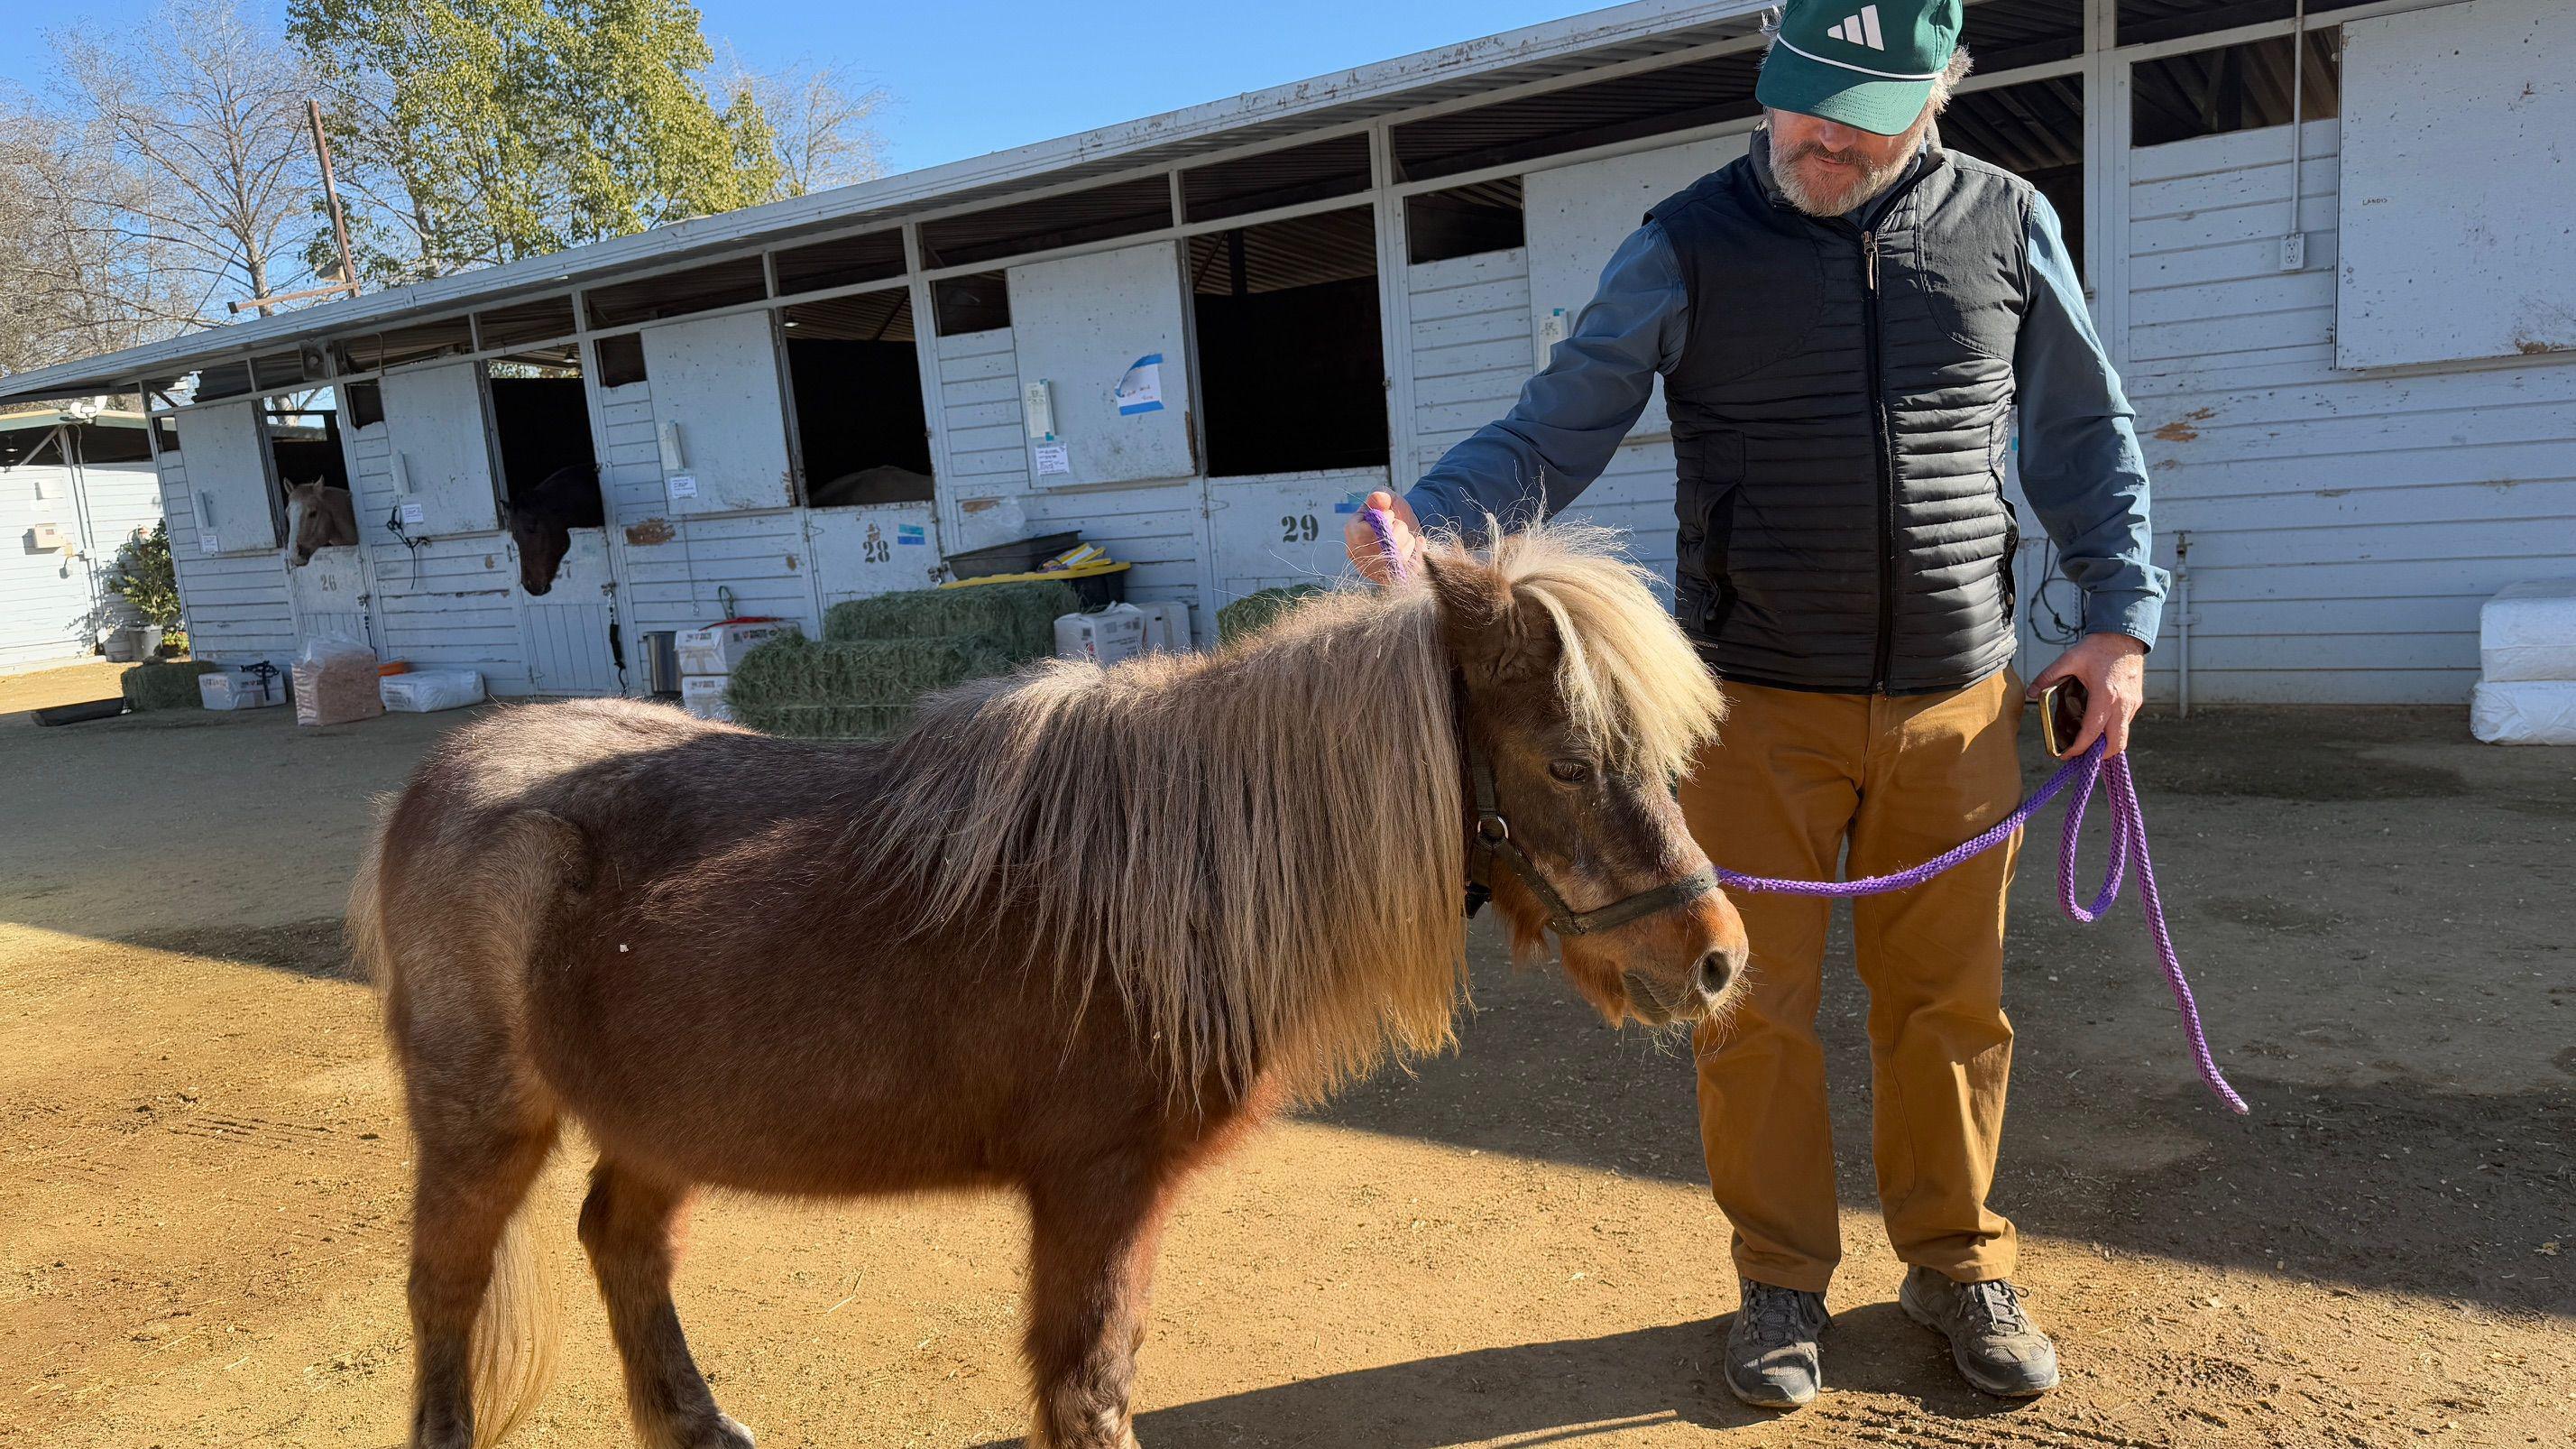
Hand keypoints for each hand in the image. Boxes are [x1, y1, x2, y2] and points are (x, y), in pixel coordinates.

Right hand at [1343, 490, 1423, 583]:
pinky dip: (1419, 551)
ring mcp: (1374, 572)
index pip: (1370, 529)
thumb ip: (1382, 495)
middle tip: (1399, 526)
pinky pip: (1412, 566)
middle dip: (1400, 530)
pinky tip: (1418, 545)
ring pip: (1399, 556)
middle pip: (1386, 543)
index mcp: (1352, 533)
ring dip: (1408, 541)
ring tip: (1404, 538)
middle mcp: (1358, 556)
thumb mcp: (1387, 499)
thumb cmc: (1392, 515)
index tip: (1390, 515)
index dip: (1386, 519)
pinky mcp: (1391, 581)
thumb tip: (1379, 499)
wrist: (1406, 532)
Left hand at [2030, 632, 2146, 756]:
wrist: (2124, 636)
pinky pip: (2126, 724)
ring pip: (2123, 736)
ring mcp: (2132, 704)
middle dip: (2100, 755)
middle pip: (2116, 744)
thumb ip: (2048, 676)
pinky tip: (2099, 724)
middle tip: (2081, 755)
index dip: (2079, 748)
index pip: (2092, 733)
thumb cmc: (2098, 648)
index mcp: (2104, 696)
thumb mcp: (2069, 659)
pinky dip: (2113, 730)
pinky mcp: (2136, 701)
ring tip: (2088, 742)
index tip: (2066, 756)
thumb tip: (2031, 692)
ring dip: (2107, 743)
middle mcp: (2121, 704)